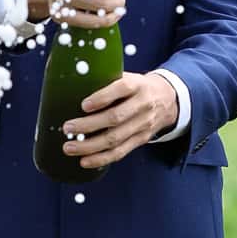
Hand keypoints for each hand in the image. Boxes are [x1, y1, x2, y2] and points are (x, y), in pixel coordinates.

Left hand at [65, 70, 179, 172]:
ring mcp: (143, 125)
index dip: (102, 98)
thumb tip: (74, 85)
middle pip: (115, 118)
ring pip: (115, 139)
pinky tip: (84, 161)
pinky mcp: (141, 140)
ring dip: (90, 146)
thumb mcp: (128, 76)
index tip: (83, 105)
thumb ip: (107, 80)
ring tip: (70, 147)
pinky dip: (101, 159)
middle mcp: (142, 105)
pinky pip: (120, 152)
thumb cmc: (137, 87)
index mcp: (137, 85)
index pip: (121, 89)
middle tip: (67, 128)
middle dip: (89, 125)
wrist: (168, 99)